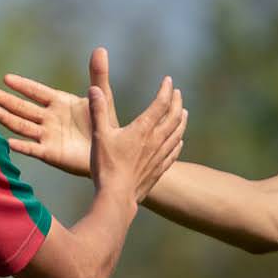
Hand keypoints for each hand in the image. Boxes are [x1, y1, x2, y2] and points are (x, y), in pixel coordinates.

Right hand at [0, 57, 98, 178]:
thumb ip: (98, 74)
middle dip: (8, 101)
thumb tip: (100, 48)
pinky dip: (22, 146)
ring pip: (24, 126)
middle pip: (24, 108)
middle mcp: (49, 118)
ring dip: (10, 119)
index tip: (7, 78)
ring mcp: (48, 136)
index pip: (36, 92)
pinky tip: (9, 142)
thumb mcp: (102, 96)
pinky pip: (33, 149)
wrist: (109, 149)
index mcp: (59, 102)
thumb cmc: (104, 121)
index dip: (22, 85)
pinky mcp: (51, 153)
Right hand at [83, 48, 184, 204]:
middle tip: (177, 93)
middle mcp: (155, 141)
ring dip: (181, 121)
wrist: (117, 197)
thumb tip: (94, 88)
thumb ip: (97, 111)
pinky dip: (178, 143)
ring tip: (183, 112)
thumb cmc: (106, 166)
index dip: (166, 90)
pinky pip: (174, 153)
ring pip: (177, 134)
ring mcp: (159, 156)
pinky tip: (179, 141)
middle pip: (174, 117)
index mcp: (142, 129)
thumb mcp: (99, 135)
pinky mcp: (159, 170)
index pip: (160, 104)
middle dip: (177, 102)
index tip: (168, 80)